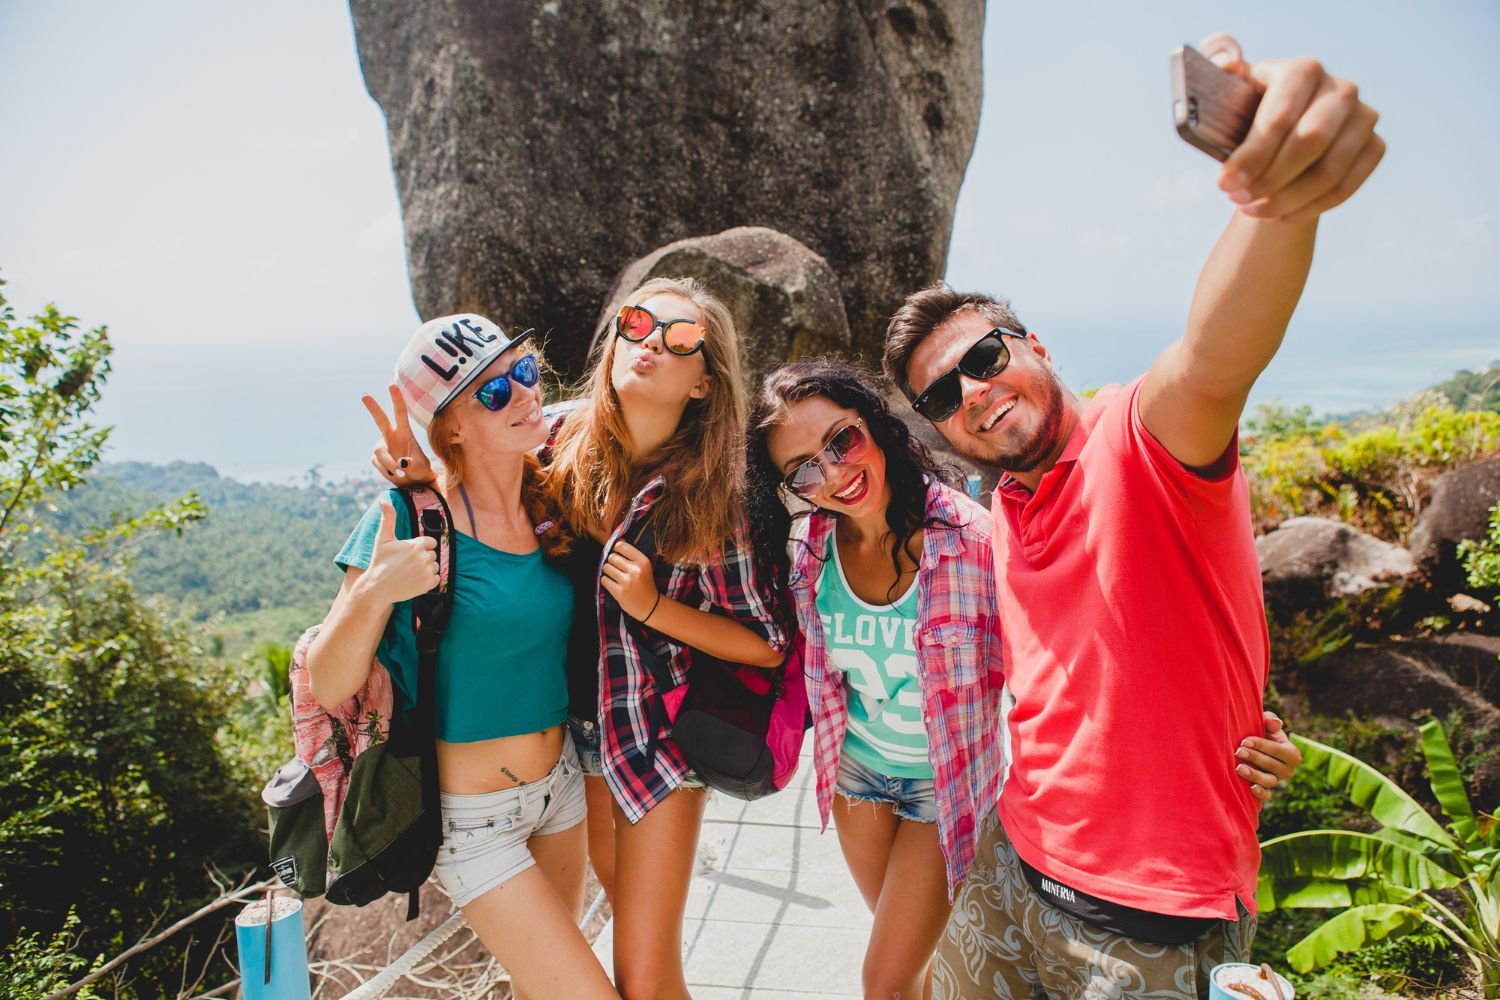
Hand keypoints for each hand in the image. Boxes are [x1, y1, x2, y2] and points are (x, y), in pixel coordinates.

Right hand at [361, 497, 439, 604]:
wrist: (378, 588)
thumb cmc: (380, 561)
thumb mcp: (383, 539)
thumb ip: (388, 518)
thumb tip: (383, 501)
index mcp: (416, 545)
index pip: (430, 542)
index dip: (420, 547)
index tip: (408, 553)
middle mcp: (424, 557)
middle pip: (432, 554)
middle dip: (422, 557)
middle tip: (407, 563)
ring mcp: (427, 572)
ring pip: (434, 566)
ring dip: (426, 568)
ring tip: (410, 571)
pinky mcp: (429, 584)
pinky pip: (437, 578)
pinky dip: (428, 580)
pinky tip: (415, 579)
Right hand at [362, 385, 435, 485]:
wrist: (413, 482)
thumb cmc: (420, 471)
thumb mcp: (421, 468)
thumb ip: (413, 465)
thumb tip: (401, 463)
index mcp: (405, 432)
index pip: (400, 413)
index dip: (397, 399)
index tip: (392, 385)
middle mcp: (391, 436)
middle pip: (380, 420)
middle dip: (373, 408)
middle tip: (364, 395)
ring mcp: (382, 447)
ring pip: (380, 453)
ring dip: (389, 464)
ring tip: (401, 473)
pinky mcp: (376, 459)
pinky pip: (378, 464)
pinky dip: (387, 471)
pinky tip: (395, 475)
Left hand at [600, 540, 659, 620]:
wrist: (650, 605)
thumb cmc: (645, 583)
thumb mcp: (643, 566)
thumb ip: (630, 553)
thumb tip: (618, 539)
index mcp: (643, 561)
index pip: (621, 546)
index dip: (616, 550)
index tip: (619, 556)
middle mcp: (635, 570)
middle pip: (612, 557)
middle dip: (612, 562)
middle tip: (618, 569)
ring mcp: (627, 582)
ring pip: (606, 567)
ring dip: (608, 572)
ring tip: (616, 577)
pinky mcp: (619, 592)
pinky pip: (604, 580)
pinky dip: (607, 581)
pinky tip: (614, 584)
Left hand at [1200, 33, 1383, 223]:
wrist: (1281, 137)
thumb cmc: (1250, 115)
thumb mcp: (1230, 94)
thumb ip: (1222, 72)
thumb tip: (1227, 64)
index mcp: (1302, 70)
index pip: (1281, 115)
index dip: (1251, 155)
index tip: (1224, 184)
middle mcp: (1341, 88)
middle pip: (1309, 143)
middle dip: (1268, 179)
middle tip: (1237, 199)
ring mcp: (1363, 117)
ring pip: (1328, 172)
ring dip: (1285, 200)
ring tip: (1252, 210)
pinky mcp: (1375, 146)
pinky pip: (1344, 188)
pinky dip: (1307, 208)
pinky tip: (1277, 215)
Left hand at [1235, 710, 1302, 802]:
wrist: (1248, 745)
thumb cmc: (1260, 731)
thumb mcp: (1265, 723)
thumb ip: (1270, 720)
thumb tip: (1275, 722)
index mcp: (1291, 753)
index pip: (1280, 751)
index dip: (1263, 746)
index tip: (1245, 741)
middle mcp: (1286, 769)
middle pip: (1273, 766)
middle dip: (1255, 758)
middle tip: (1238, 751)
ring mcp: (1276, 781)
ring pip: (1269, 781)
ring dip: (1254, 775)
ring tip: (1239, 768)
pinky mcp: (1265, 789)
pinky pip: (1266, 796)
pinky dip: (1260, 794)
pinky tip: (1251, 788)